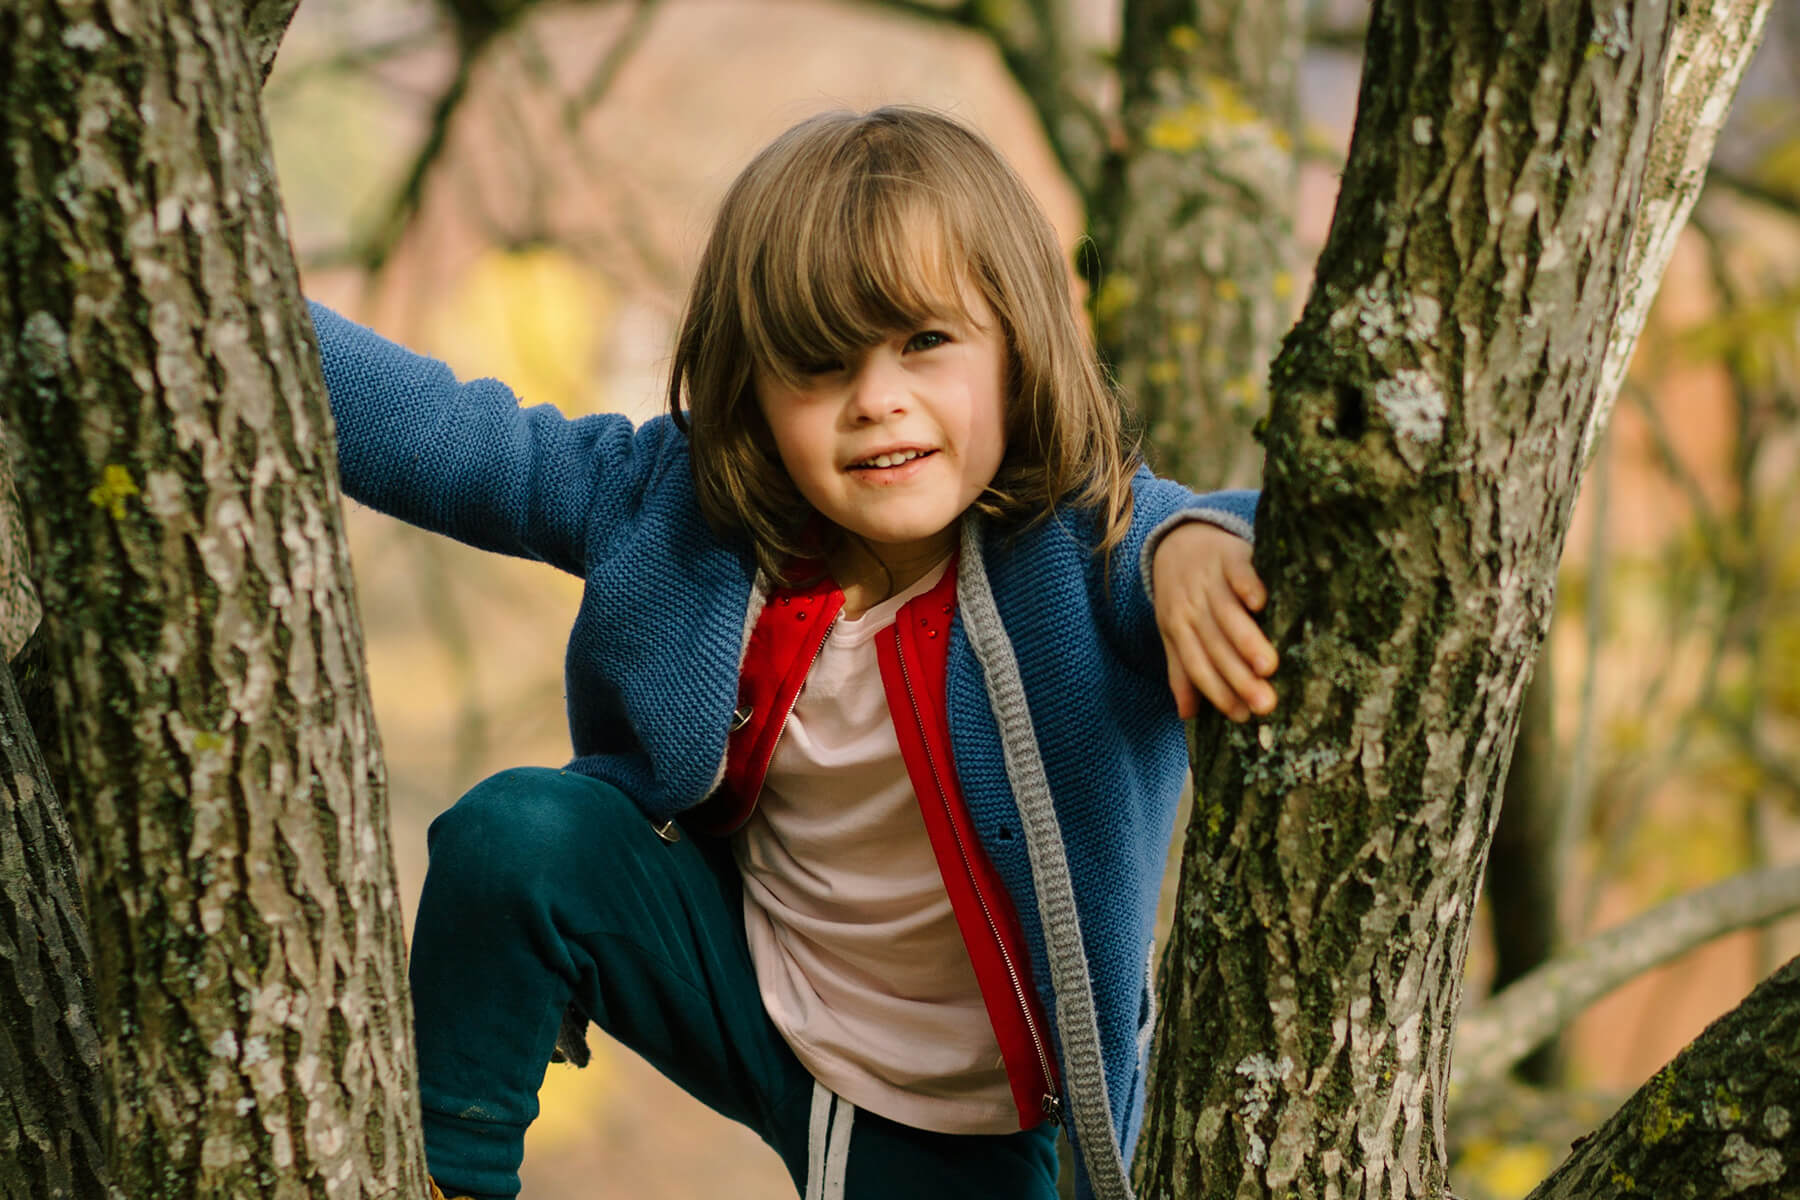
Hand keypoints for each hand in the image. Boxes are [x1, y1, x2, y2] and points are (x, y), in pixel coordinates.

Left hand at [1151, 522, 1277, 721]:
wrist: (1178, 541)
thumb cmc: (1182, 596)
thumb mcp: (1173, 632)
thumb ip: (1181, 670)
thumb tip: (1187, 715)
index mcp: (1179, 629)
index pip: (1197, 666)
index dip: (1219, 692)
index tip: (1243, 716)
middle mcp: (1192, 607)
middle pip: (1214, 646)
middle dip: (1239, 677)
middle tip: (1265, 704)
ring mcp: (1209, 581)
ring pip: (1227, 615)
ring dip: (1246, 640)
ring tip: (1269, 666)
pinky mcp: (1229, 555)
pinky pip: (1238, 571)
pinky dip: (1247, 585)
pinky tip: (1261, 603)